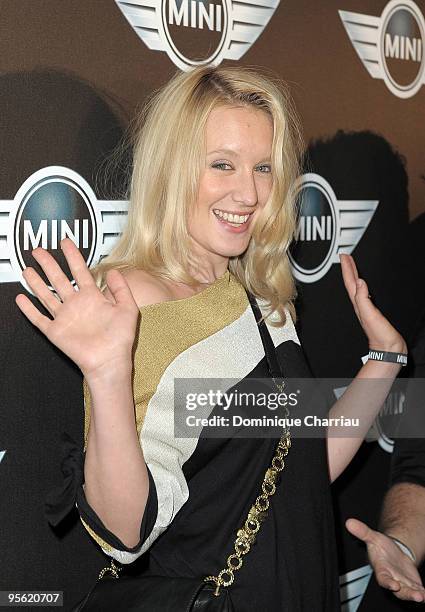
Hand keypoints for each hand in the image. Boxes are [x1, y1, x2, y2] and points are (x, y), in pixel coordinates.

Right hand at [15, 238, 139, 379]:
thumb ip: (121, 289)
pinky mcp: (55, 331)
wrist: (110, 361)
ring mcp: (65, 318)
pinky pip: (39, 318)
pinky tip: (21, 298)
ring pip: (46, 295)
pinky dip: (29, 309)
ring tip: (27, 269)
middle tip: (38, 251)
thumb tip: (114, 271)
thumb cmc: (121, 339)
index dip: (73, 256)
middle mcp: (77, 305)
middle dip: (48, 264)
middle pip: (58, 279)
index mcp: (93, 298)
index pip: (80, 271)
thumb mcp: (128, 309)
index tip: (65, 243)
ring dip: (36, 282)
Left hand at [339, 254, 406, 353]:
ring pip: (357, 287)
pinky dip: (362, 285)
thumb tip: (360, 282)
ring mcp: (366, 308)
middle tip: (345, 257)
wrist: (388, 349)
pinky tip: (363, 284)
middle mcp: (360, 305)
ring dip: (353, 275)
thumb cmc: (380, 335)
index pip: (350, 282)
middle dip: (348, 269)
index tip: (344, 257)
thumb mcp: (370, 315)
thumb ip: (364, 298)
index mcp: (359, 304)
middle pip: (352, 283)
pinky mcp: (373, 311)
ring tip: (351, 266)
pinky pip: (364, 293)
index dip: (347, 268)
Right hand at [346, 518, 424, 602]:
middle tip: (416, 595)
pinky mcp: (412, 584)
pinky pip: (417, 591)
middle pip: (398, 591)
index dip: (388, 583)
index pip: (383, 579)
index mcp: (382, 570)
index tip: (394, 585)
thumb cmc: (382, 548)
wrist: (393, 553)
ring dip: (415, 595)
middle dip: (406, 594)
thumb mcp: (373, 537)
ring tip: (422, 596)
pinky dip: (422, 593)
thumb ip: (363, 532)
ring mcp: (403, 583)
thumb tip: (349, 522)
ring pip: (408, 593)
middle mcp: (392, 579)